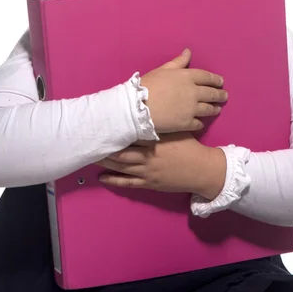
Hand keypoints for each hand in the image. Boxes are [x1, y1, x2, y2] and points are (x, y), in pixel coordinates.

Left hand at [96, 133, 226, 198]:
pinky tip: (102, 177)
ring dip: (106, 161)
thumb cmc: (190, 146)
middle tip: (91, 140)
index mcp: (154, 140)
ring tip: (91, 155)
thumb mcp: (178, 129)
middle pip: (121, 151)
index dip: (115, 129)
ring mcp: (147, 171)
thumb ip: (164, 121)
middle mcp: (148, 155)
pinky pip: (128, 183)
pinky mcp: (148, 183)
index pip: (130, 133)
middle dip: (105, 147)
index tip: (102, 124)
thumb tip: (149, 108)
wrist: (201, 170)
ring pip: (121, 166)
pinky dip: (114, 180)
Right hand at [140, 49, 227, 132]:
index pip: (207, 77)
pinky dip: (201, 122)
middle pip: (212, 93)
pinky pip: (198, 123)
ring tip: (217, 109)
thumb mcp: (163, 70)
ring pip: (208, 109)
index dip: (215, 79)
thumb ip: (178, 62)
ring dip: (214, 108)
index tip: (220, 82)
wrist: (138, 107)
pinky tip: (201, 122)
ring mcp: (191, 109)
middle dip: (220, 94)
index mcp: (187, 76)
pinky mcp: (187, 123)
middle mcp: (193, 92)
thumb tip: (188, 52)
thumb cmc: (148, 85)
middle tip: (224, 96)